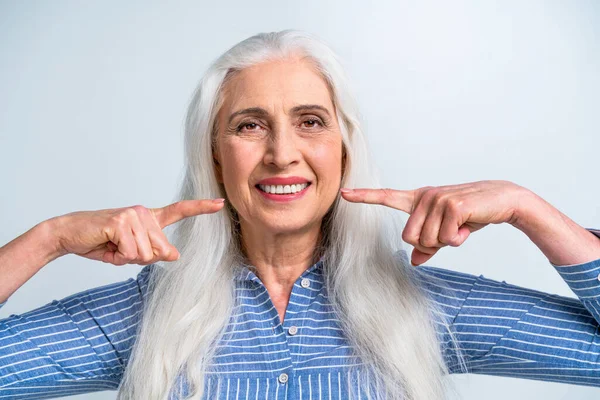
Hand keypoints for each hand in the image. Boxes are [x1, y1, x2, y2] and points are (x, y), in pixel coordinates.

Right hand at [47, 199, 224, 265]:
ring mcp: (133, 215)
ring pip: (146, 254)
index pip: (179, 211)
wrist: (71, 235)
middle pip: (161, 250)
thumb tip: (174, 255)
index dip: (201, 208)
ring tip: (112, 246)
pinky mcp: (121, 221)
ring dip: (127, 258)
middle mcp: (144, 213)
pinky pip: (131, 252)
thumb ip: (154, 252)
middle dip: (140, 258)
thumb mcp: (132, 251)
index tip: (220, 203)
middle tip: (121, 249)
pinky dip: (118, 256)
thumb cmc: (103, 243)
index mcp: (150, 218)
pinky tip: (107, 244)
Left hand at [340, 180, 528, 265]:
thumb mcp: (447, 232)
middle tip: (449, 232)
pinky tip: (467, 225)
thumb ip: (428, 246)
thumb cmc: (472, 215)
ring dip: (446, 241)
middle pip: (409, 237)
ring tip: (459, 226)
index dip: (365, 197)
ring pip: (426, 240)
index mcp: (419, 200)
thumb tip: (414, 262)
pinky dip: (458, 239)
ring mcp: (437, 199)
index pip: (387, 197)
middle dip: (429, 244)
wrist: (502, 200)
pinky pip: (445, 238)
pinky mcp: (451, 205)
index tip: (344, 194)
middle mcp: (424, 196)